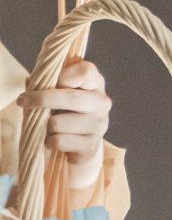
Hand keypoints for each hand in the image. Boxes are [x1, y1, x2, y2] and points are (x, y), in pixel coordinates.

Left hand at [25, 59, 111, 190]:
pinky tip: (53, 141)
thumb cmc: (67, 115)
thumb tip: (30, 81)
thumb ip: (49, 85)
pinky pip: (58, 141)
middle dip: (41, 99)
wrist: (82, 148)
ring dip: (45, 127)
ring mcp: (99, 125)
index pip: (85, 71)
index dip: (63, 75)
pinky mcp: (90, 145)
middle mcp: (101, 102)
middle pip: (70, 97)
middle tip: (22, 101)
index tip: (46, 81)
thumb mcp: (61, 96)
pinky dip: (49, 142)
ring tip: (48, 128)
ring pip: (58, 123)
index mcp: (96, 84)